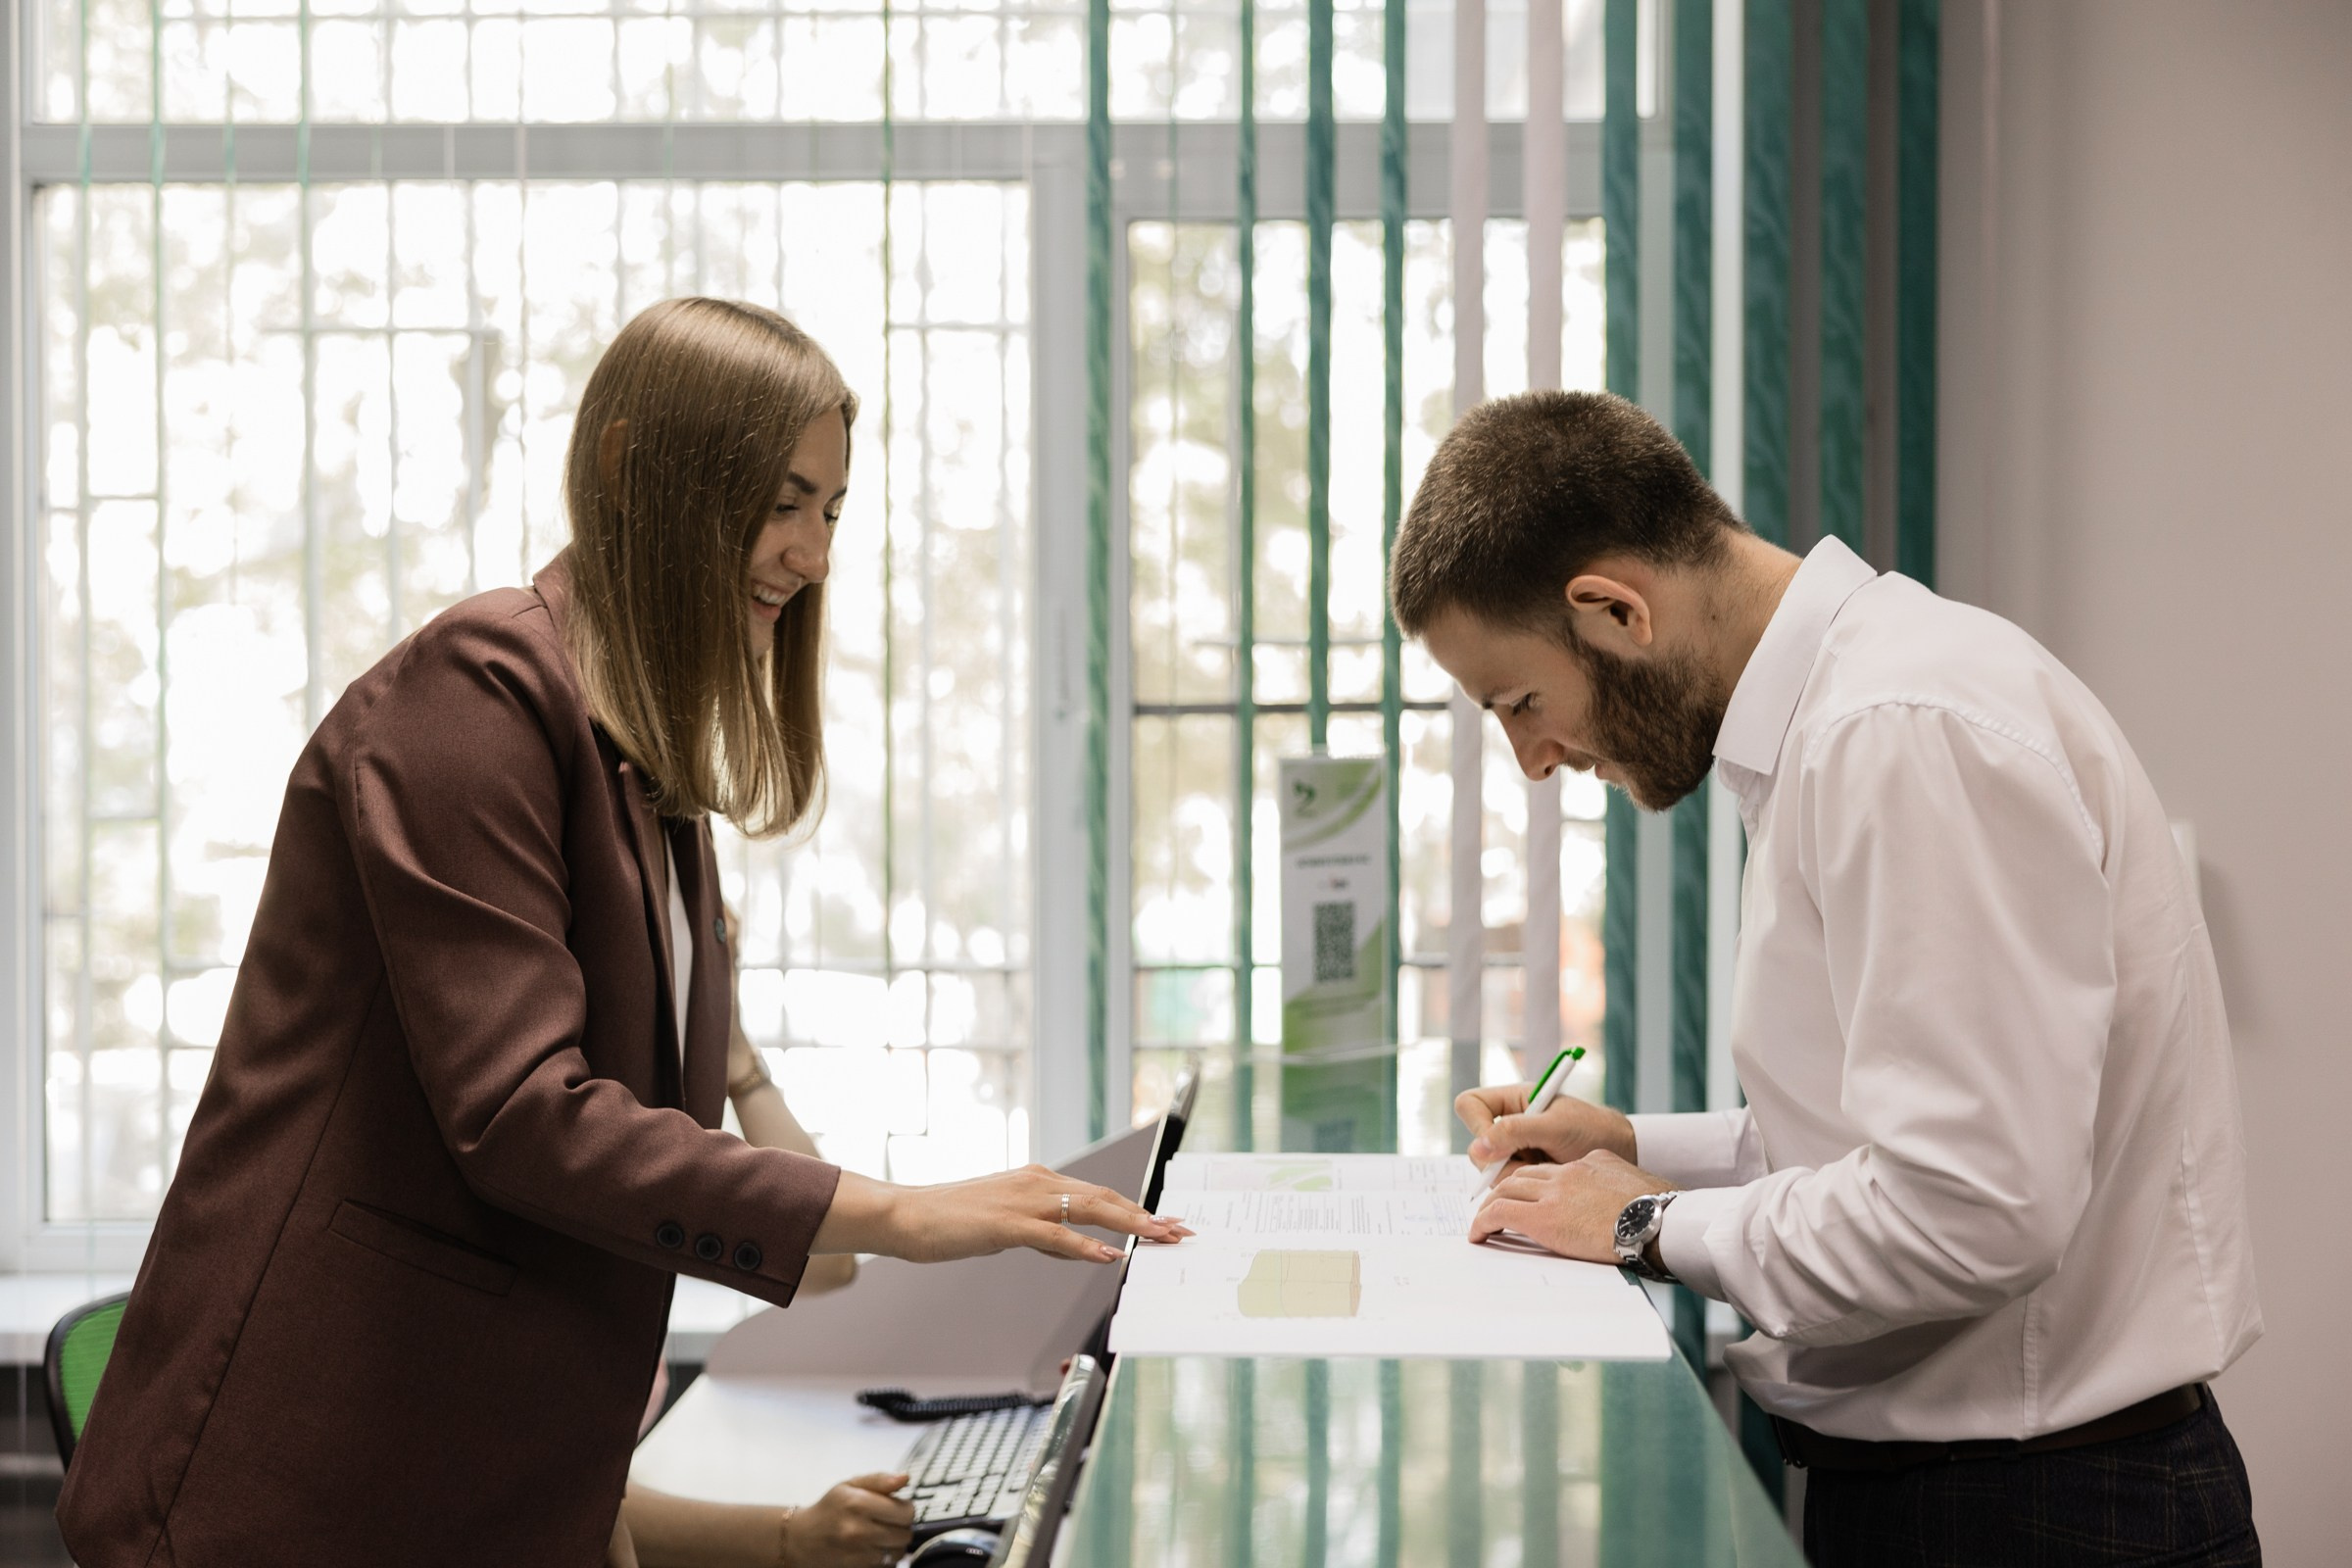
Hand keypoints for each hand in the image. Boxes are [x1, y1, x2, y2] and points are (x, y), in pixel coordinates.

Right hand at [781, 1473, 913, 1567]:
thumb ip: (879, 1480)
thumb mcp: (849, 1485)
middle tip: (886, 1522)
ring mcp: (857, 1554)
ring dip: (894, 1545)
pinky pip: (886, 1566)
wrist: (801, 1540)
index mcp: (857, 1503)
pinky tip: (872, 1549)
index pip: (906, 1512)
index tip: (895, 1508)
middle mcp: (858, 1530)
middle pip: (905, 1533)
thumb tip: (906, 1477)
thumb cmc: (830, 1509)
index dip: (904, 1508)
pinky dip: (885, 1559)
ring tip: (879, 1536)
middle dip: (900, 1527)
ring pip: (898, 1552)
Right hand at [811, 1165, 1192, 1263]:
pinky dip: (1087, 1246)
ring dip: (1132, 1225)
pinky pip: (1056, 1235)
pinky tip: (1110, 1255)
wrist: (906, 1215)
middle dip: (1148, 1216)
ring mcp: (1024, 1201)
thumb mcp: (1006, 1226)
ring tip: (1162, 1238)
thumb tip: (1077, 1247)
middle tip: (1182, 1231)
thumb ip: (1043, 1233)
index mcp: (1038, 1180)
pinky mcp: (1007, 1224)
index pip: (1100, 1194)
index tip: (1166, 1222)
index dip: (1137, 1209)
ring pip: (1091, 1209)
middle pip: (1106, 1198)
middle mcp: (1037, 1182)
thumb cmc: (951, 1222)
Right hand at [1456, 1081, 1636, 1175]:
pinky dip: (1523, 1187)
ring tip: (1546, 1169)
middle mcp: (1508, 1124)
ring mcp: (1514, 1149)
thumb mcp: (1556, 1127)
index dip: (1477, 1125)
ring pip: (1489, 1169)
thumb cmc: (1593, 1130)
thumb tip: (1479, 1146)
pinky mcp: (1523, 1171)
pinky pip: (1505, 1184)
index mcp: (1514, 1101)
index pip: (1470, 1105)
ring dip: (1513, 1174)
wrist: (1620, 1153)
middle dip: (1498, 1159)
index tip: (1497, 1144)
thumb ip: (1516, 1132)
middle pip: (1476, 1143)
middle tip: (1529, 1163)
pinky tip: (1546, 1178)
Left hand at [1467, 1149, 1674, 1264]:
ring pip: (1506, 1188)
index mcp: (1592, 1161)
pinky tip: (1479, 1235)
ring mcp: (1553, 1192)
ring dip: (1492, 1204)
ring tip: (1484, 1221)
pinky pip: (1500, 1213)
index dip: (1537, 1183)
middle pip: (1525, 1174)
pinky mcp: (1542, 1216)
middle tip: (1497, 1206)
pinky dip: (1483, 1222)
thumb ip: (1618, 1184)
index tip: (1532, 1195)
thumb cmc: (1660, 1213)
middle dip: (1508, 1189)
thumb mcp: (1639, 1184)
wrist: (1658, 1222)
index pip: (1554, 1169)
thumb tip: (1619, 1197)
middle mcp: (1568, 1171)